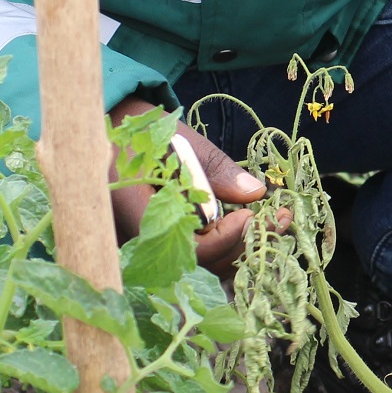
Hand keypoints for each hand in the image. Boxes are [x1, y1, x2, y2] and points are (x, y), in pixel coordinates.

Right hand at [107, 96, 273, 276]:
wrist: (110, 130)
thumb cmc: (143, 130)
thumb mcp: (181, 140)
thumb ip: (215, 169)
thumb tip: (254, 192)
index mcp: (133, 210)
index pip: (188, 249)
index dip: (225, 238)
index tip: (249, 214)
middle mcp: (136, 238)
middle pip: (200, 262)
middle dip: (245, 242)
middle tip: (281, 219)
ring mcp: (146, 245)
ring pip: (200, 262)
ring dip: (241, 244)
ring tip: (275, 220)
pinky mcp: (158, 243)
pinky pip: (194, 254)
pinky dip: (225, 243)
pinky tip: (250, 223)